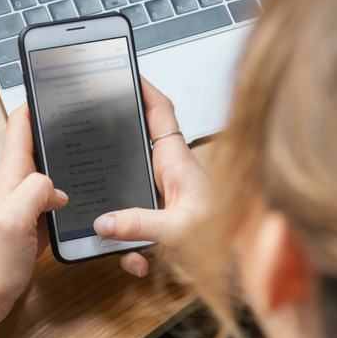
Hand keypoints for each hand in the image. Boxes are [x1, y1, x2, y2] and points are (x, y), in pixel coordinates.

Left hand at [0, 104, 67, 337]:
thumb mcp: (12, 220)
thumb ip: (34, 190)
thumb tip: (56, 186)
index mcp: (9, 176)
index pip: (20, 126)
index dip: (37, 101)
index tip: (57, 83)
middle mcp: (16, 185)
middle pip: (39, 145)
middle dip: (59, 127)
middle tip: (87, 114)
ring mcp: (24, 205)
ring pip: (50, 172)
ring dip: (67, 160)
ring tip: (94, 148)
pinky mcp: (34, 225)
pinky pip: (54, 200)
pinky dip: (72, 194)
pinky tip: (88, 198)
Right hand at [93, 78, 211, 277]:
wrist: (245, 261)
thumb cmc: (228, 237)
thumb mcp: (178, 230)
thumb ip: (139, 225)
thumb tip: (105, 222)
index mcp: (177, 162)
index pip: (159, 112)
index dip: (143, 89)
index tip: (124, 74)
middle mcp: (171, 174)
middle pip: (137, 147)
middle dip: (114, 151)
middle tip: (92, 144)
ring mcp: (166, 196)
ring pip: (130, 193)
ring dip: (121, 220)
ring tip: (123, 242)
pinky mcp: (164, 218)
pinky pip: (136, 227)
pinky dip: (133, 247)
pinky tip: (138, 263)